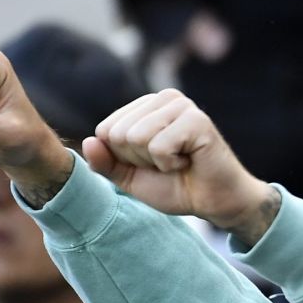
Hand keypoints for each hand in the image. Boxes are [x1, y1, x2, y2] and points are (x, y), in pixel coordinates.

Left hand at [84, 89, 278, 243]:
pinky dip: (170, 165)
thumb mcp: (132, 179)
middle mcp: (163, 99)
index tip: (153, 164)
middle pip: (119, 134)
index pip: (105, 131)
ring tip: (179, 162)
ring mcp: (181, 105)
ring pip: (136, 138)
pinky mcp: (196, 120)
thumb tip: (86, 142)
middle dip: (140, 160)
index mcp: (145, 107)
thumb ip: (106, 163)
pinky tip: (189, 162)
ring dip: (156, 163)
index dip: (125, 159)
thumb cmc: (177, 187)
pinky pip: (158, 146)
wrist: (216, 203)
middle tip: (168, 164)